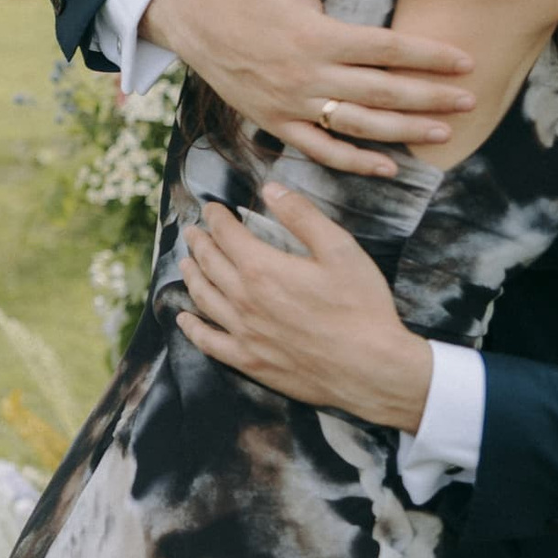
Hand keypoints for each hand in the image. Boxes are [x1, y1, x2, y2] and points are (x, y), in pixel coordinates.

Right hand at [145, 0, 473, 177]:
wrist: (200, 27)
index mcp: (318, 36)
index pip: (387, 50)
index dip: (429, 57)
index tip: (465, 62)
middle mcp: (308, 75)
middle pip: (382, 92)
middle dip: (431, 98)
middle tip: (470, 101)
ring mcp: (292, 105)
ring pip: (358, 126)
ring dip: (404, 132)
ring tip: (444, 133)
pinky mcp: (277, 125)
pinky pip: (321, 150)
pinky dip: (355, 162)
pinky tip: (388, 166)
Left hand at [171, 184, 435, 432]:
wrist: (372, 368)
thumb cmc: (361, 307)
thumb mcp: (340, 249)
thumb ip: (302, 216)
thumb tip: (271, 189)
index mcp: (262, 268)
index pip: (227, 234)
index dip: (216, 218)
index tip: (211, 208)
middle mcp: (244, 299)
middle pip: (210, 263)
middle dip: (199, 243)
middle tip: (192, 232)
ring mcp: (244, 333)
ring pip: (204, 298)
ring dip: (192, 276)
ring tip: (185, 263)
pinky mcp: (250, 361)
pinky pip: (209, 343)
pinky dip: (192, 328)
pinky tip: (184, 319)